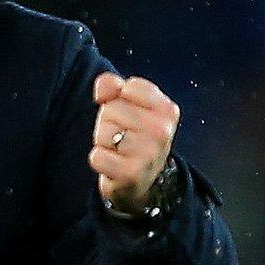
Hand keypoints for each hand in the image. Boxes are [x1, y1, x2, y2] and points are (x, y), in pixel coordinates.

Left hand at [89, 73, 178, 213]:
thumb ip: (114, 88)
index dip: (118, 99)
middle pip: (112, 109)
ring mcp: (149, 153)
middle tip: (122, 136)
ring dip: (104, 142)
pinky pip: (97, 156)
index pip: (127, 88)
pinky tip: (112, 163)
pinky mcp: (131, 173)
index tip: (128, 114)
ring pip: (103, 133)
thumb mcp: (130, 107)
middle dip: (109, 122)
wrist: (141, 179)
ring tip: (118, 150)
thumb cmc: (134, 137)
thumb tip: (104, 84)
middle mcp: (162, 130)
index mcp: (167, 109)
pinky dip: (99, 159)